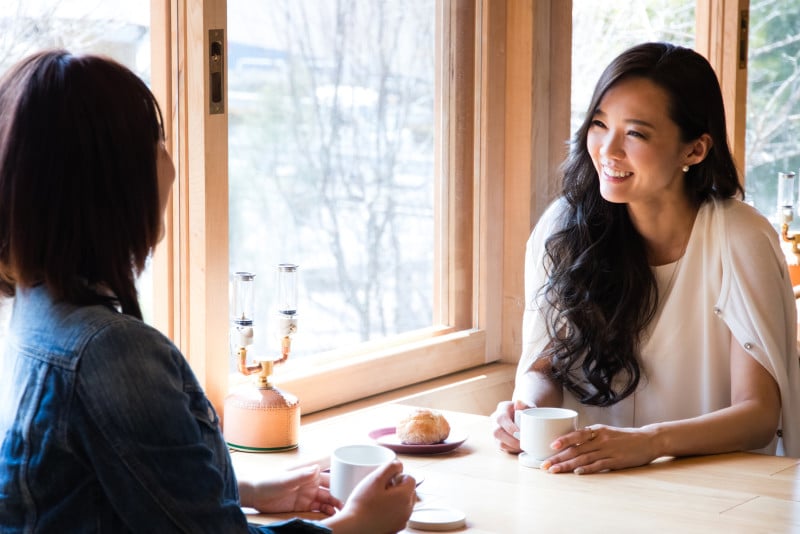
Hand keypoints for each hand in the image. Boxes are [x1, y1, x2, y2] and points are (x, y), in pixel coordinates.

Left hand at [239, 464, 341, 514]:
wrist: (255, 494)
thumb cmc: (269, 481)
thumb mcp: (286, 479)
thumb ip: (301, 475)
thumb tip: (317, 468)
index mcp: (308, 474)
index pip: (328, 477)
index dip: (339, 482)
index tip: (349, 488)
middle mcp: (310, 484)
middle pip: (329, 490)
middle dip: (338, 496)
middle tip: (346, 504)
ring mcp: (307, 495)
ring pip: (325, 501)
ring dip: (333, 505)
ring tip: (341, 512)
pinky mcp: (302, 506)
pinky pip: (317, 509)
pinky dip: (325, 512)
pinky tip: (331, 515)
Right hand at [323, 460, 415, 533]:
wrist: (354, 527)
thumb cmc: (362, 505)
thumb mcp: (376, 478)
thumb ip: (390, 467)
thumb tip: (399, 465)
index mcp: (405, 496)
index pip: (411, 478)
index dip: (398, 475)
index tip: (386, 479)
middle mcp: (407, 510)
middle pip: (409, 491)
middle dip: (398, 486)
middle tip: (381, 488)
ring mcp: (402, 521)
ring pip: (405, 503)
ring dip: (396, 498)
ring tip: (378, 499)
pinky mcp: (395, 528)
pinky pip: (398, 514)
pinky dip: (392, 510)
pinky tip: (378, 509)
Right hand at [491, 399, 530, 452]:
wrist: (522, 414)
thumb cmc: (525, 410)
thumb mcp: (527, 405)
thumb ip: (524, 404)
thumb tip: (519, 403)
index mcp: (502, 408)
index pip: (501, 418)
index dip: (510, 428)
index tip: (521, 434)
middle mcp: (495, 419)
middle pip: (496, 432)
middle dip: (511, 440)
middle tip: (523, 443)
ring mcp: (495, 429)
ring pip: (498, 442)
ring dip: (512, 446)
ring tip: (523, 447)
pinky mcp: (498, 439)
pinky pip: (502, 447)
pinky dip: (512, 449)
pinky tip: (519, 448)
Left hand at [540, 425, 658, 474]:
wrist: (648, 440)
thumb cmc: (624, 437)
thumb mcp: (605, 432)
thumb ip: (590, 437)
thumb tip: (570, 443)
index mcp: (597, 430)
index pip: (576, 435)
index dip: (563, 440)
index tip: (550, 446)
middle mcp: (601, 439)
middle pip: (576, 449)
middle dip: (559, 457)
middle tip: (545, 465)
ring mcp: (608, 451)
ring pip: (584, 458)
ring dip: (568, 465)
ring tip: (555, 470)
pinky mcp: (616, 461)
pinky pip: (599, 465)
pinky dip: (587, 469)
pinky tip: (577, 472)